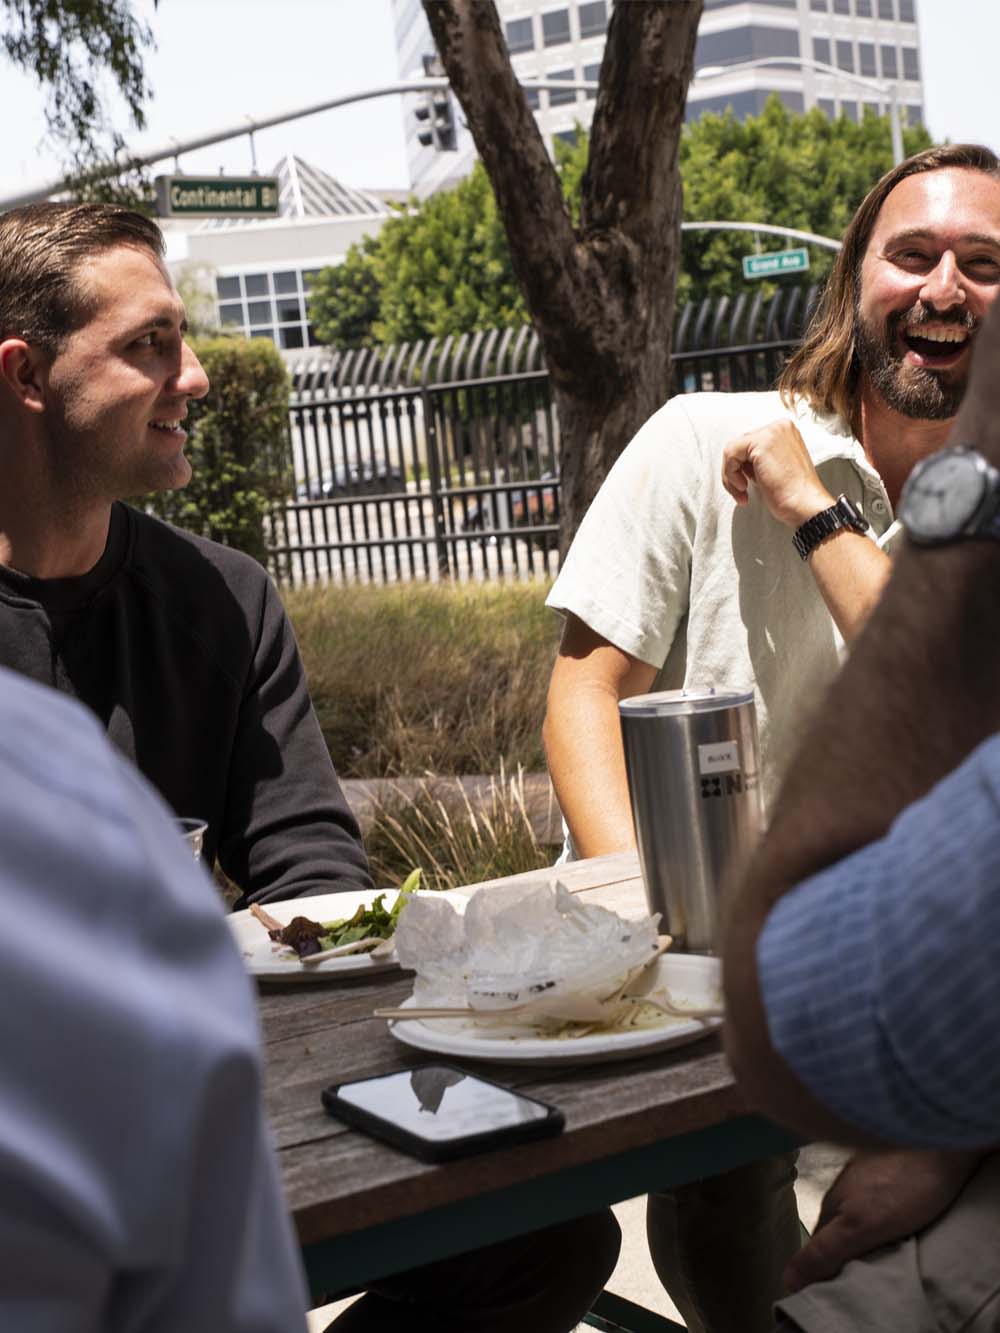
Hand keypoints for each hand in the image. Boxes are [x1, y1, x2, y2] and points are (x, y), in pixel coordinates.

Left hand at [721, 419, 833, 527]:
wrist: (805, 505)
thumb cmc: (792, 493)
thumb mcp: (775, 466)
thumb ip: (759, 458)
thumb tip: (737, 460)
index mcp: (784, 431)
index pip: (749, 444)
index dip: (743, 467)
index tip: (749, 484)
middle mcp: (779, 426)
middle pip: (740, 445)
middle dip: (735, 471)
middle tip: (743, 492)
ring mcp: (771, 432)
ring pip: (732, 450)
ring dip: (731, 476)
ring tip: (743, 493)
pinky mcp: (761, 442)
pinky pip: (730, 454)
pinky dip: (730, 475)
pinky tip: (743, 488)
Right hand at [784, 1148, 982, 1294]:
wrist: (938, 1140)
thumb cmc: (903, 1187)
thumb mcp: (862, 1227)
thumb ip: (826, 1251)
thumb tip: (785, 1279)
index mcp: (832, 1204)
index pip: (818, 1248)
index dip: (825, 1271)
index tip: (839, 1290)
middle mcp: (843, 1188)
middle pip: (836, 1230)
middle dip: (843, 1252)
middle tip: (863, 1275)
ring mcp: (864, 1176)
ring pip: (856, 1214)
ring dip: (862, 1233)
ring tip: (880, 1252)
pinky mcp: (887, 1169)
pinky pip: (875, 1201)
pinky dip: (880, 1216)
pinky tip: (895, 1222)